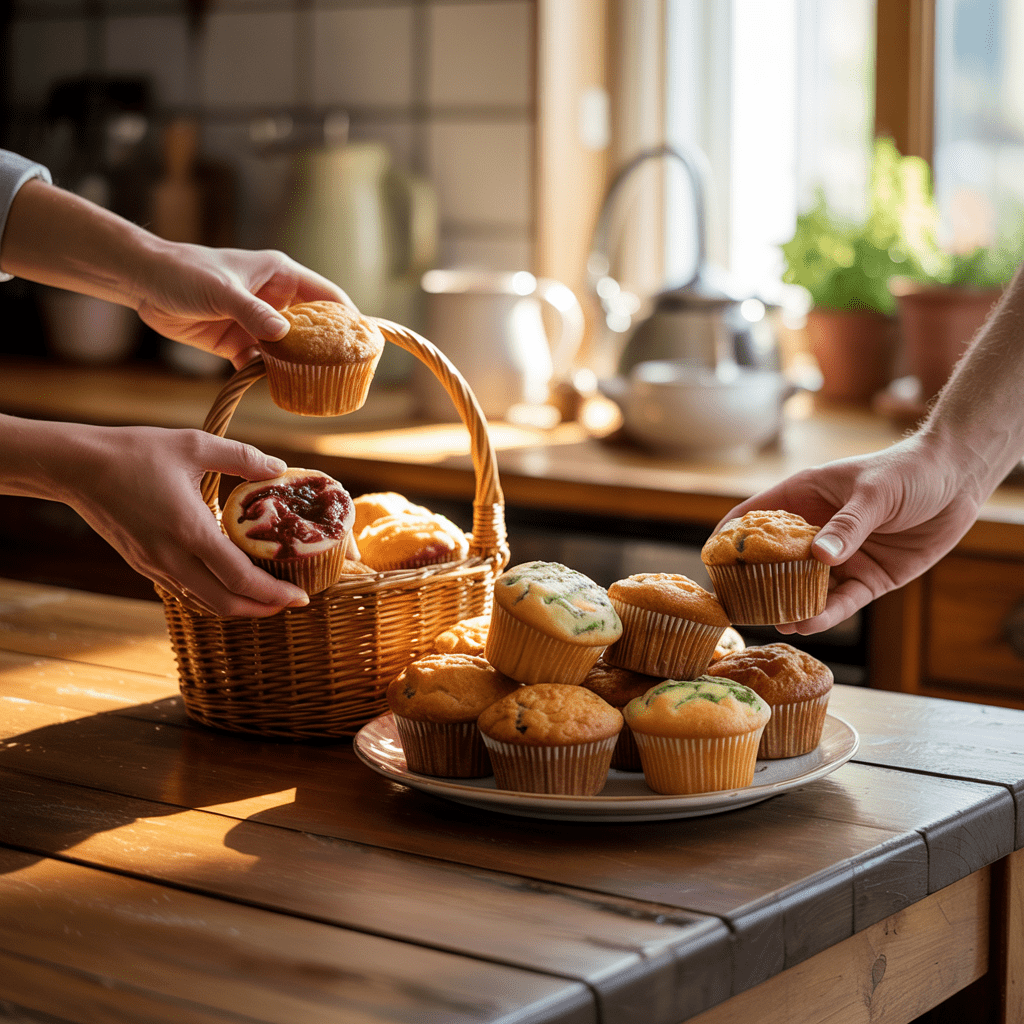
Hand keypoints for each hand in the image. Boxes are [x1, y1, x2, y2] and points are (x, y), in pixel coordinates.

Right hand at [63, 424, 311, 616]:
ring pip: (203, 603)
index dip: (273, 594)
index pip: (239, 579)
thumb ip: (241, 457)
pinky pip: (186, 592)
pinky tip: (230, 584)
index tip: (300, 596)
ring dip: (238, 607)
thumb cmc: (136, 452)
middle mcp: (171, 557)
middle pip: (225, 603)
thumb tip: (279, 467)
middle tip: (290, 602)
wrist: (76, 466)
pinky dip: (214, 597)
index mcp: (189, 530)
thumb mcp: (194, 444)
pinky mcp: (143, 565)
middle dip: (262, 609)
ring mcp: (155, 566)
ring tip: (267, 598)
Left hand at [136, 243, 354, 368]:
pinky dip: (271, 378)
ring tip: (320, 388)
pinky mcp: (238, 343)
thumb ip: (252, 312)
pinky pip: (263, 364)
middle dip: (328, 349)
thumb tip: (284, 335)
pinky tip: (281, 391)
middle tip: (347, 373)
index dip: (349, 317)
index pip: (327, 296)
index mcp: (280, 276)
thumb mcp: (221, 290)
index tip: (365, 342)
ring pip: (289, 350)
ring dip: (300, 367)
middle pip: (313, 328)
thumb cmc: (185, 272)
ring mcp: (257, 324)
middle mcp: (275, 300)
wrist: (143, 282)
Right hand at [718, 434, 980, 633]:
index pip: (754, 516)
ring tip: (777, 623)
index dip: (729, 537)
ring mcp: (840, 557)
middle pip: (775, 560)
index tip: (710, 562)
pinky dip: (826, 614)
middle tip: (739, 607)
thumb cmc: (910, 471)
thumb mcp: (875, 493)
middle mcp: (816, 530)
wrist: (959, 482)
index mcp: (804, 496)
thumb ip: (848, 526)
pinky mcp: (868, 579)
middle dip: (756, 583)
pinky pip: (842, 602)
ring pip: (806, 587)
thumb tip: (820, 558)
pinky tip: (809, 625)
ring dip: (791, 605)